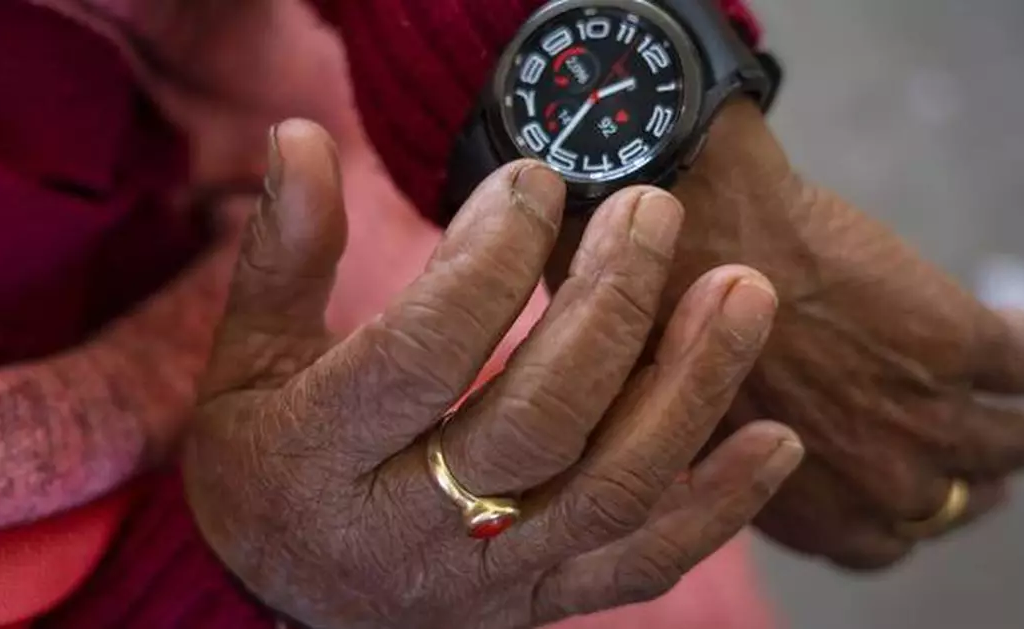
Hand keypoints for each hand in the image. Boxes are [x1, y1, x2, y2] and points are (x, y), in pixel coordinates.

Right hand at [183, 121, 802, 628]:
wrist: (283, 598)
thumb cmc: (267, 463)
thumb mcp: (246, 359)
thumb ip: (284, 255)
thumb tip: (301, 139)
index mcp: (319, 457)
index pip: (422, 354)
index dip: (488, 261)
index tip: (539, 182)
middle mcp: (407, 531)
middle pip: (537, 421)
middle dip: (609, 307)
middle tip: (650, 212)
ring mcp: (486, 579)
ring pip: (609, 492)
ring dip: (689, 388)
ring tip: (741, 293)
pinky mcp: (538, 604)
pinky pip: (640, 566)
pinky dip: (717, 507)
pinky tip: (776, 439)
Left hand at [545, 99, 1023, 569]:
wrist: (701, 237)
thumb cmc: (678, 320)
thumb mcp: (708, 430)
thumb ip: (756, 456)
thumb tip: (781, 446)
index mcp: (810, 512)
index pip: (883, 542)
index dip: (897, 508)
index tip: (904, 473)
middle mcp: (878, 485)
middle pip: (961, 501)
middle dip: (968, 470)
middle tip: (968, 428)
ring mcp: (927, 417)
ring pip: (1017, 440)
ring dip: (1020, 419)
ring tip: (1008, 388)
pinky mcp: (960, 344)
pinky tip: (1004, 325)